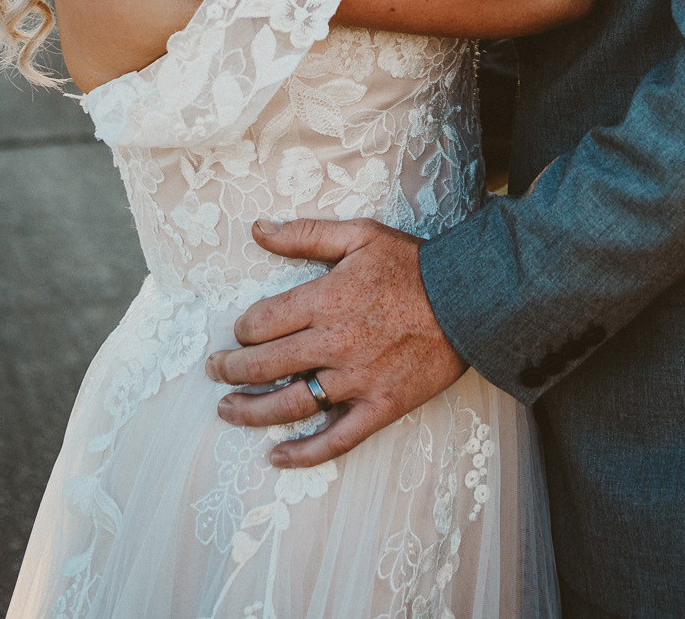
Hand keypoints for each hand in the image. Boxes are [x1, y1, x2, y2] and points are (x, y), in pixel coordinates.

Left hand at [205, 217, 467, 466]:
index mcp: (325, 301)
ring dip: (250, 411)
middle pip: (265, 365)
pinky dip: (303, 453)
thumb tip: (259, 229)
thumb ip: (306, 234)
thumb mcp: (360, 235)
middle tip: (215, 371)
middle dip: (231, 370)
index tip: (240, 330)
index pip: (261, 323)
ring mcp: (355, 382)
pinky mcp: (379, 408)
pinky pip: (335, 440)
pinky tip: (276, 455)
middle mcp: (333, 345)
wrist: (469, 300)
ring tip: (228, 410)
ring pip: (289, 405)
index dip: (242, 328)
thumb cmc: (413, 264)